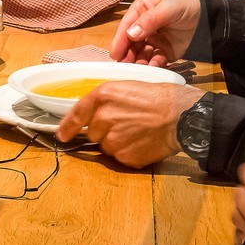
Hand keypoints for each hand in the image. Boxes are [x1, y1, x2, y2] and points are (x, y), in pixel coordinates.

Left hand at [58, 81, 201, 167]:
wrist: (181, 116)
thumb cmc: (160, 98)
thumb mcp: (127, 87)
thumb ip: (106, 101)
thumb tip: (94, 115)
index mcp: (102, 97)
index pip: (76, 115)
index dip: (67, 127)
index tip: (63, 135)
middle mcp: (102, 118)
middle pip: (93, 133)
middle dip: (104, 131)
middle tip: (127, 124)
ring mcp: (112, 139)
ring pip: (106, 146)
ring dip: (117, 142)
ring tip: (138, 132)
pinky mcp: (123, 156)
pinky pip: (120, 157)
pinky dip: (129, 152)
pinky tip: (143, 142)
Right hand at [109, 0, 201, 63]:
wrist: (209, 19)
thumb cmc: (187, 6)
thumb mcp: (168, 9)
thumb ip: (149, 20)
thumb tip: (130, 34)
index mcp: (141, 11)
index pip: (126, 26)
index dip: (119, 40)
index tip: (115, 53)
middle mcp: (143, 26)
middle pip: (130, 42)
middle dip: (127, 54)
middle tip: (125, 65)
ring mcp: (152, 40)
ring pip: (140, 53)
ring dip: (138, 61)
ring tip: (139, 68)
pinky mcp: (163, 51)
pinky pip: (154, 60)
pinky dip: (153, 65)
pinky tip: (154, 67)